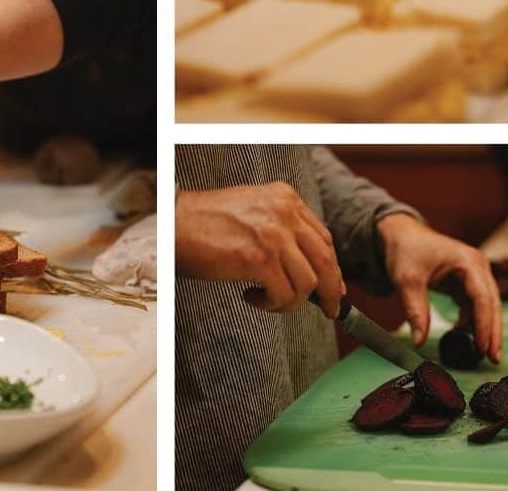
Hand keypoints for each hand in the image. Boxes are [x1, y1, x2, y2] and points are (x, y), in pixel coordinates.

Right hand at [175, 182, 344, 317]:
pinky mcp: (259, 258)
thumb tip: (307, 266)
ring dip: (291, 302)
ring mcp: (274, 235)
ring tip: (268, 300)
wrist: (173, 224)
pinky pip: (285, 295)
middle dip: (332, 292)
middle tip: (329, 310)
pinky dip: (273, 305)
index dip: (332, 268)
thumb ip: (281, 229)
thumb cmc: (205, 222)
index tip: (334, 288)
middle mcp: (285, 212)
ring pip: (308, 283)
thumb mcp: (253, 211)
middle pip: (326, 260)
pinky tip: (252, 296)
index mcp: (285, 198)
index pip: (324, 238)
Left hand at [379, 213, 502, 362]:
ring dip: (485, 329)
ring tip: (482, 354)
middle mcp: (477, 267)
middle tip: (493, 358)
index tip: (482, 347)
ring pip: (486, 306)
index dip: (484, 324)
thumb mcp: (407, 280)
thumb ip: (416, 310)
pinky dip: (472, 322)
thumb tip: (420, 340)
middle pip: (492, 303)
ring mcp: (474, 274)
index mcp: (468, 261)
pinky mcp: (466, 282)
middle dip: (493, 332)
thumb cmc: (405, 250)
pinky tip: (464, 337)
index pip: (482, 297)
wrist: (399, 235)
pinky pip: (474, 305)